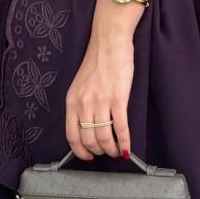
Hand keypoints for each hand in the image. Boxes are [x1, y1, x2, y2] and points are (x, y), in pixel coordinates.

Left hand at [65, 28, 133, 160]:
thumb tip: (88, 127)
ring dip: (112, 149)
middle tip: (107, 153)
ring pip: (104, 137)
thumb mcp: (80, 84)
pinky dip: (125, 142)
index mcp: (72, 100)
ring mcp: (101, 101)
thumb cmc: (97, 60)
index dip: (80, 151)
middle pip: (88, 139)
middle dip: (99, 151)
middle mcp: (84, 103)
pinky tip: (128, 148)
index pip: (71, 135)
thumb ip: (81, 104)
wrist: (109, 41)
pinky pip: (121, 127)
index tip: (87, 156)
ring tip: (117, 151)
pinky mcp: (118, 98)